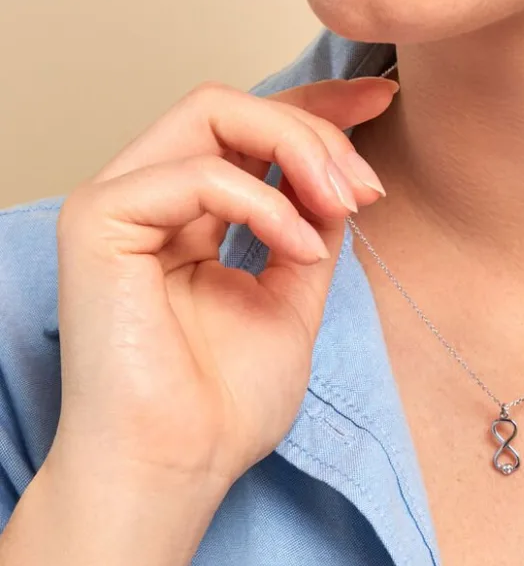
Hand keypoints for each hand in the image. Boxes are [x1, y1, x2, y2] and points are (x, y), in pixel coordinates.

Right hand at [48, 76, 397, 497]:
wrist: (179, 467)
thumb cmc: (225, 401)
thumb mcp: (293, 298)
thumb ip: (311, 230)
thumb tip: (343, 176)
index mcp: (192, 216)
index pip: (251, 130)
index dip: (317, 105)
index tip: (381, 98)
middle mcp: (153, 198)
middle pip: (235, 108)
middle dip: (316, 129)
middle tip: (367, 184)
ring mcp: (122, 203)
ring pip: (214, 113)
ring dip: (299, 150)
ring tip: (346, 205)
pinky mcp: (100, 220)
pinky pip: (196, 173)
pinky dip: (264, 203)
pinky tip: (300, 248)